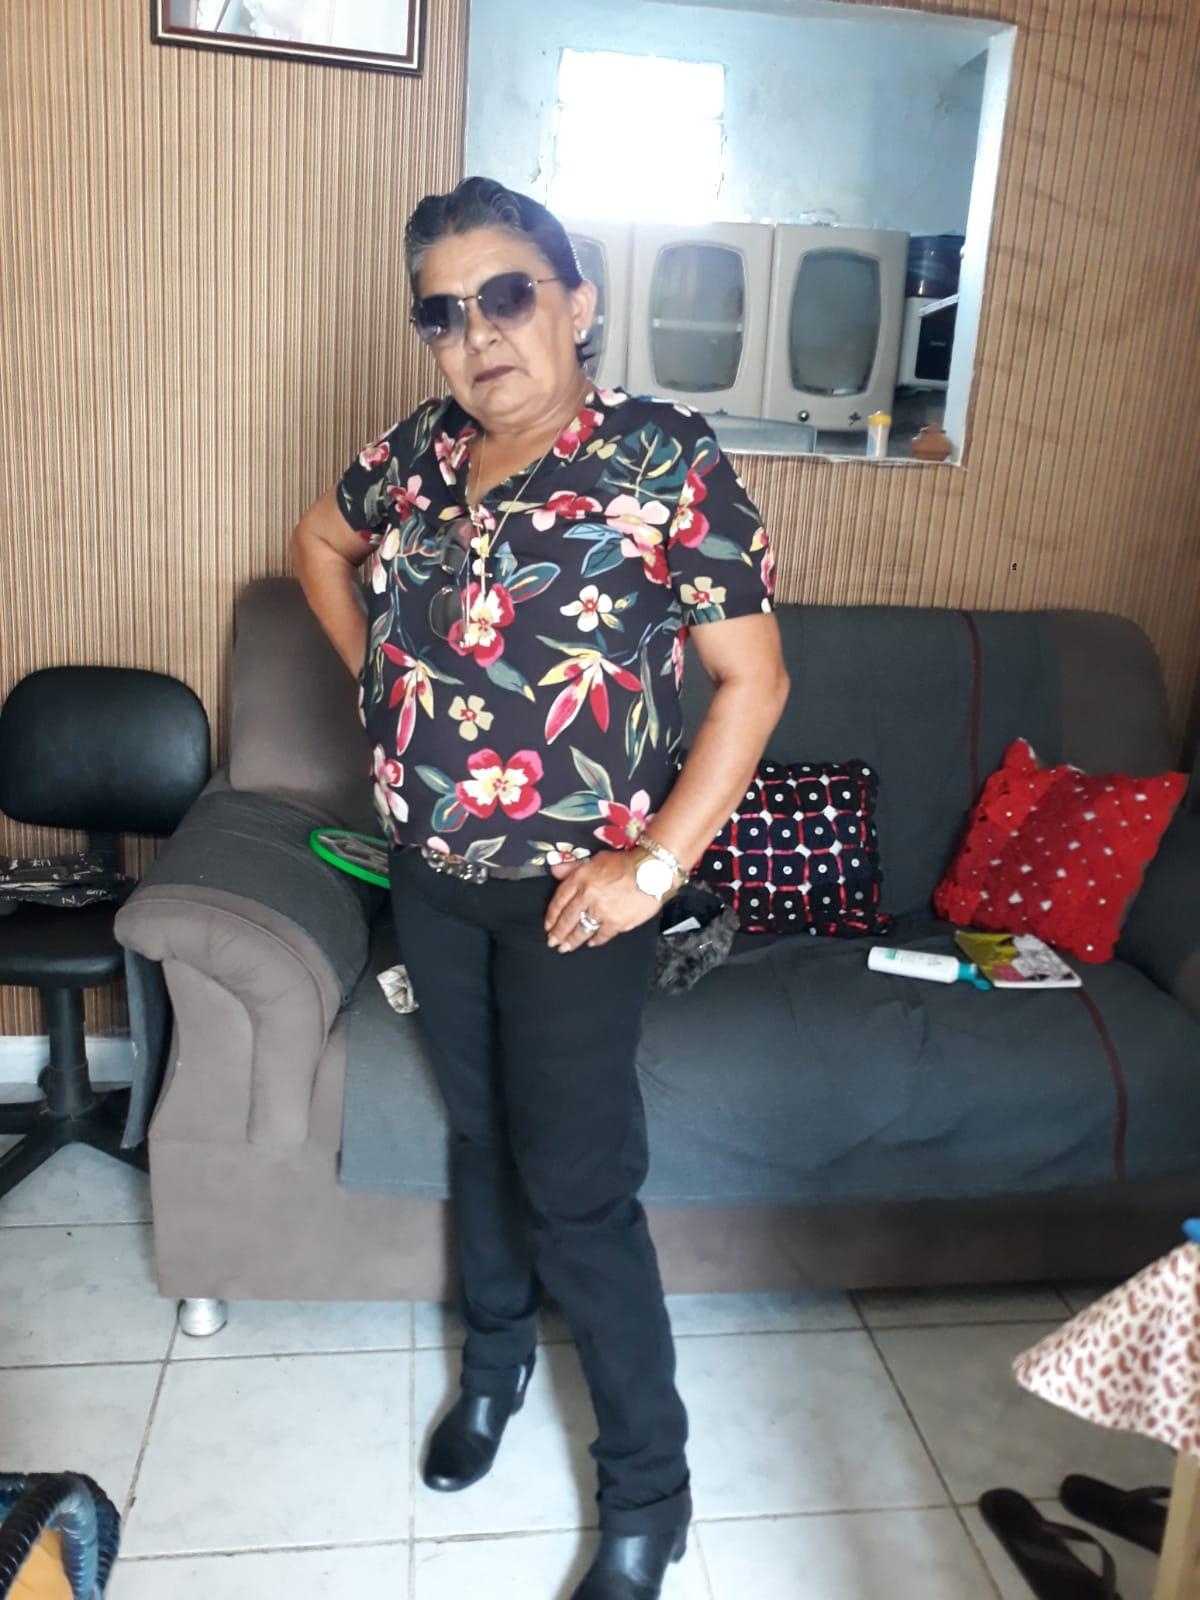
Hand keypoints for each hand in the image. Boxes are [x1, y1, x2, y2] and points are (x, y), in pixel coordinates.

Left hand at [544, 851, 659, 952]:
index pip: (559, 900)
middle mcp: (587, 896)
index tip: (548, 926)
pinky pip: (602, 935)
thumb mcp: (596, 859)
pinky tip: (591, 943)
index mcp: (581, 879)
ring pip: (581, 930)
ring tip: (566, 948)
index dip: (551, 916)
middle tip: (553, 943)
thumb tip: (554, 871)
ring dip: (572, 941)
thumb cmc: (625, 862)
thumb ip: (574, 867)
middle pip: (567, 919)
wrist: (652, 870)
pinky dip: (595, 941)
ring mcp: (601, 911)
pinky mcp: (617, 922)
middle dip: (558, 933)